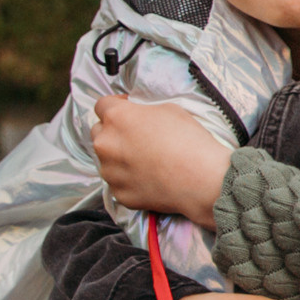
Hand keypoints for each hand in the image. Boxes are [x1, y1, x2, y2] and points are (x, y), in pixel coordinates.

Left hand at [92, 98, 232, 226]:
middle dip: (112, 132)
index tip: (126, 109)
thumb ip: (144, 112)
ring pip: (107, 161)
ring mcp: (110, 172)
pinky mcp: (119, 193)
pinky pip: (119, 183)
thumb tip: (138, 117)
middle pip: (98, 132)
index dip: (115, 105)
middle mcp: (106, 144)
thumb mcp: (169, 109)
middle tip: (134, 136)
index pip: (101, 105)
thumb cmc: (189, 141)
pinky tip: (149, 178)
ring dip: (119, 158)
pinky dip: (129, 180)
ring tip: (144, 161)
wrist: (201, 179)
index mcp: (117, 118)